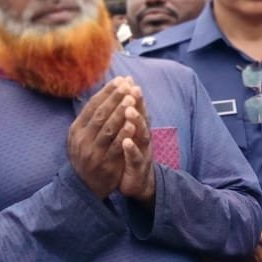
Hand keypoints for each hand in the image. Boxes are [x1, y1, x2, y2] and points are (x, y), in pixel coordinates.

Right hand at [66, 78, 132, 198]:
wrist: (85, 186)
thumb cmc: (87, 154)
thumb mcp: (81, 136)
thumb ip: (90, 118)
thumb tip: (104, 93)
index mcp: (76, 130)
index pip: (92, 106)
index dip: (106, 92)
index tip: (120, 80)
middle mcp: (82, 139)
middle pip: (100, 114)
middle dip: (114, 98)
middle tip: (127, 85)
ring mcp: (93, 152)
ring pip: (108, 128)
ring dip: (120, 112)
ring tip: (131, 99)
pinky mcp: (105, 163)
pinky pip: (116, 146)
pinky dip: (124, 134)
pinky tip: (133, 123)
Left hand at [118, 83, 155, 206]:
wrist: (139, 182)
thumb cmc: (131, 156)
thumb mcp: (128, 135)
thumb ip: (125, 118)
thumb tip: (118, 97)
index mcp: (138, 128)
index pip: (135, 108)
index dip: (132, 94)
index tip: (127, 79)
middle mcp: (143, 136)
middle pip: (141, 117)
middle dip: (136, 103)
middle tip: (132, 89)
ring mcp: (143, 150)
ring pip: (141, 134)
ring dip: (136, 122)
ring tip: (129, 111)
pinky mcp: (139, 166)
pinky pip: (136, 156)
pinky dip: (132, 149)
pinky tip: (126, 142)